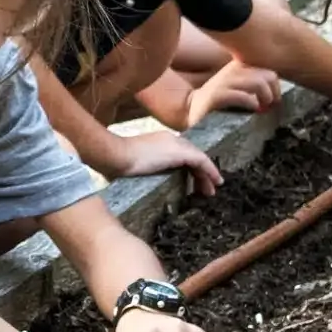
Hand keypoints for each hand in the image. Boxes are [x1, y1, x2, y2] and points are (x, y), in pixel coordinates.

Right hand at [105, 131, 222, 195]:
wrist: (116, 155)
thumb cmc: (116, 162)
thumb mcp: (130, 165)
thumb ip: (137, 169)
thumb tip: (133, 180)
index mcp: (159, 141)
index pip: (180, 154)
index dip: (188, 168)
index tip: (190, 182)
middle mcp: (171, 139)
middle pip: (192, 156)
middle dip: (200, 173)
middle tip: (204, 189)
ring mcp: (176, 144)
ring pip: (199, 159)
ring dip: (207, 175)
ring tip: (210, 191)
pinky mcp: (181, 152)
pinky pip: (202, 162)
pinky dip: (210, 172)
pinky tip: (215, 183)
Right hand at [186, 62, 281, 123]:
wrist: (192, 111)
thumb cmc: (220, 103)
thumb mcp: (238, 88)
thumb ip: (255, 85)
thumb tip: (276, 95)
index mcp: (238, 66)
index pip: (269, 71)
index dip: (275, 88)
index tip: (271, 101)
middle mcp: (232, 70)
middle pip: (268, 75)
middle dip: (273, 93)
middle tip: (268, 107)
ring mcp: (224, 81)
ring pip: (259, 83)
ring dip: (265, 98)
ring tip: (261, 109)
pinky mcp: (217, 95)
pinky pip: (243, 96)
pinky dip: (252, 104)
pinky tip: (251, 111)